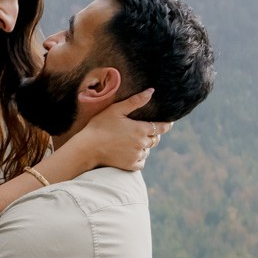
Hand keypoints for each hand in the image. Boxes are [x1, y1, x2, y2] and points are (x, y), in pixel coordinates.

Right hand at [47, 89, 167, 179]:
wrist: (88, 148)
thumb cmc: (100, 126)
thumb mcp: (116, 109)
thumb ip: (135, 101)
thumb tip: (151, 91)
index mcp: (140, 129)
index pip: (161, 127)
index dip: (166, 125)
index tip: (169, 123)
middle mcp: (141, 143)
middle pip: (155, 139)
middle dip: (153, 135)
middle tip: (146, 131)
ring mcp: (136, 155)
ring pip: (148, 151)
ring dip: (145, 146)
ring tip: (135, 141)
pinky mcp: (129, 165)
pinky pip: (141, 162)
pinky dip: (139, 158)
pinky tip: (132, 153)